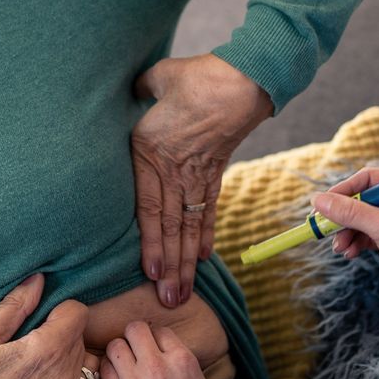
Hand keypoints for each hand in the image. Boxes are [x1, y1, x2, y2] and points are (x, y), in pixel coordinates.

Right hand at [0, 274, 94, 378]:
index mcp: (46, 351)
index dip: (58, 310)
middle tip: (31, 340)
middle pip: (81, 338)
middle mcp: (64, 378)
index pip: (78, 313)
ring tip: (37, 364)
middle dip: (62, 333)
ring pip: (86, 366)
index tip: (38, 318)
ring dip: (68, 359)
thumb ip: (13, 306)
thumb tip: (38, 279)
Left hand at [131, 54, 272, 307]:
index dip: (150, 242)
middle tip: (168, 300)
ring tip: (182, 293)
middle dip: (169, 266)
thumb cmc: (199, 78)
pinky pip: (208, 210)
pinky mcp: (216, 173)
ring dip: (185, 262)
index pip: (149, 206)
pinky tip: (201, 258)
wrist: (243, 80)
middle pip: (170, 225)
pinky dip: (204, 235)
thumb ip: (142, 88)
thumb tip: (134, 88)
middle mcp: (175, 170)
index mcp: (152, 151)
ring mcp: (198, 175)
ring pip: (189, 226)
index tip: (150, 271)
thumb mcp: (159, 78)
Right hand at [317, 168, 378, 343]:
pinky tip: (350, 254)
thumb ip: (351, 212)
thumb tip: (317, 199)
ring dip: (347, 232)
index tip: (322, 204)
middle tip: (323, 229)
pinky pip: (366, 234)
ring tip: (340, 248)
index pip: (368, 178)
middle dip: (343, 217)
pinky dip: (355, 242)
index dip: (344, 190)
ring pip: (361, 219)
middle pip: (362, 199)